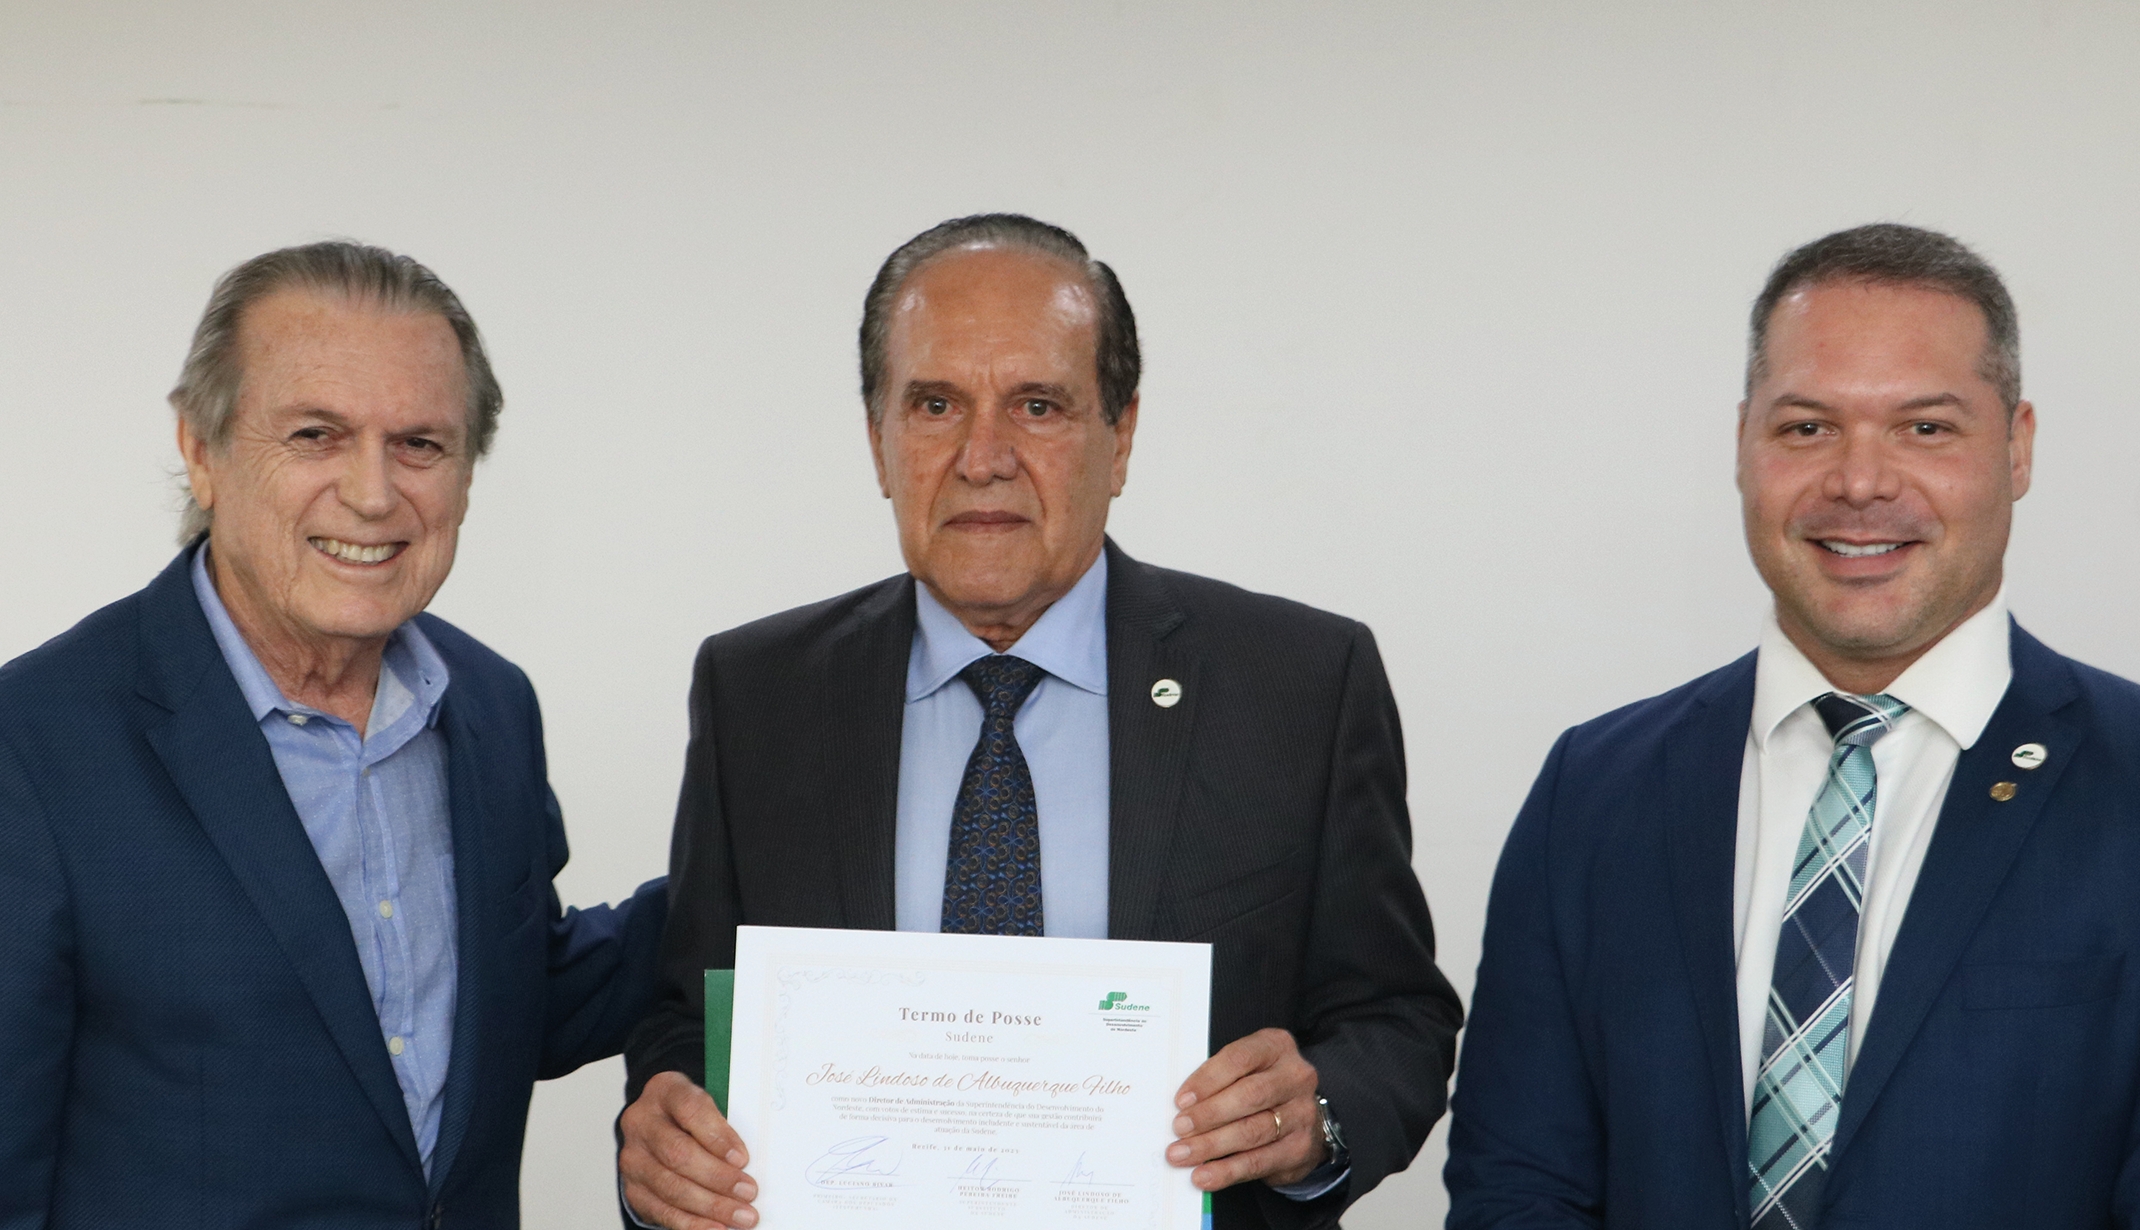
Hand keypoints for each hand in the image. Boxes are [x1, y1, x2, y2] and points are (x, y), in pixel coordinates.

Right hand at [619, 1071, 759, 1228]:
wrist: (658, 1123)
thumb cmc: (692, 1114)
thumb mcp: (707, 1103)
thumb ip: (723, 1125)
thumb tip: (746, 1163)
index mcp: (665, 1090)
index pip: (690, 1109)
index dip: (717, 1135)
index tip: (743, 1158)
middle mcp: (641, 1122)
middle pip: (678, 1153)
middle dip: (718, 1177)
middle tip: (749, 1192)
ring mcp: (633, 1158)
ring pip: (671, 1187)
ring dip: (710, 1206)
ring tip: (741, 1216)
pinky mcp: (634, 1189)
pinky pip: (663, 1211)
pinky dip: (692, 1223)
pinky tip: (716, 1228)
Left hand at [1166, 1027, 1324, 1189]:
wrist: (1301, 1117)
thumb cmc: (1261, 1086)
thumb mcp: (1245, 1069)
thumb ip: (1218, 1079)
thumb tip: (1181, 1106)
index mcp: (1276, 1046)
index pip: (1239, 1059)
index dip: (1207, 1080)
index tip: (1181, 1100)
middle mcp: (1295, 1077)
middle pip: (1249, 1095)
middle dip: (1209, 1114)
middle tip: (1179, 1128)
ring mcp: (1302, 1113)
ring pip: (1252, 1131)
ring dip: (1212, 1145)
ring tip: (1183, 1154)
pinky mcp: (1300, 1148)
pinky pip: (1259, 1161)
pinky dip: (1227, 1170)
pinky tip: (1206, 1175)